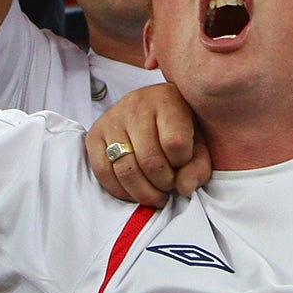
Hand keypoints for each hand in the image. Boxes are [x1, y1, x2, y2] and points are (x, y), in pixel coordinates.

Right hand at [87, 83, 208, 206]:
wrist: (153, 111)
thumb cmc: (178, 128)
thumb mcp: (198, 143)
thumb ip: (198, 167)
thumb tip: (183, 188)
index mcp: (167, 99)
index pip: (175, 142)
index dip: (182, 163)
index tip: (183, 165)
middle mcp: (137, 104)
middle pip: (149, 160)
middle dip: (163, 183)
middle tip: (168, 187)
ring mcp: (112, 119)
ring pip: (125, 169)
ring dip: (143, 191)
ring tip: (154, 193)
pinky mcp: (95, 134)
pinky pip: (103, 171)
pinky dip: (120, 190)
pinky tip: (134, 190)